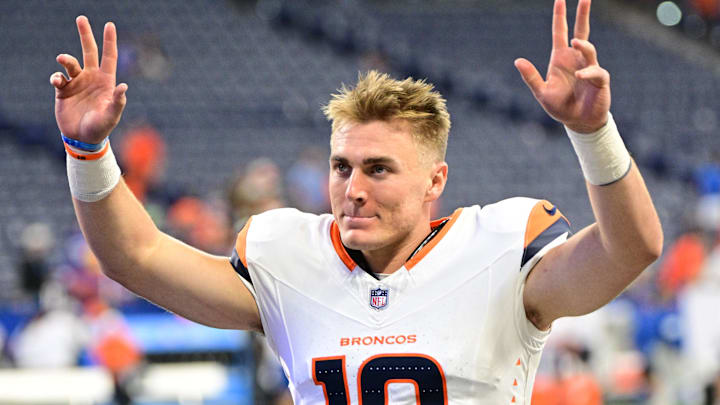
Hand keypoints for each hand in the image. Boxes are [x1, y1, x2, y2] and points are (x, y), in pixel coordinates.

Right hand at [51, 16, 126, 143]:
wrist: (82, 139)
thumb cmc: (101, 128)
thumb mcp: (111, 116)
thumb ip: (117, 102)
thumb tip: (124, 87)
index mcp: (106, 81)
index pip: (109, 57)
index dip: (110, 41)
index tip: (109, 25)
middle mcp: (91, 78)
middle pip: (89, 52)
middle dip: (86, 35)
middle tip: (81, 18)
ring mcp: (77, 83)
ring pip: (70, 63)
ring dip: (66, 59)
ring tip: (62, 59)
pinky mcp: (63, 90)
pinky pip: (58, 78)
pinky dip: (56, 77)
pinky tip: (57, 81)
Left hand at [514, 0, 609, 133]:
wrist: (578, 122)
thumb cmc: (560, 107)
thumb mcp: (541, 92)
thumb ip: (530, 77)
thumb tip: (517, 61)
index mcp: (561, 59)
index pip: (560, 32)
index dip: (560, 17)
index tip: (560, 0)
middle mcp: (576, 59)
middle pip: (581, 31)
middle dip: (582, 15)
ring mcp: (589, 67)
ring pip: (589, 49)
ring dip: (583, 45)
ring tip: (575, 42)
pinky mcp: (599, 79)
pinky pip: (595, 71)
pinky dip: (587, 73)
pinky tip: (579, 77)